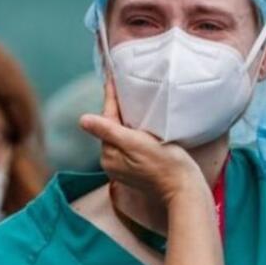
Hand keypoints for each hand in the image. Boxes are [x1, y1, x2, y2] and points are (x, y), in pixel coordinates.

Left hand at [79, 78, 207, 203]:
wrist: (183, 187)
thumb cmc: (164, 164)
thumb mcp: (135, 144)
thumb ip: (109, 131)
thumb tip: (82, 120)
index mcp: (109, 153)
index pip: (107, 118)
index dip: (110, 97)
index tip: (110, 77)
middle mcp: (112, 160)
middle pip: (112, 127)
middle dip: (116, 108)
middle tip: (122, 85)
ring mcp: (124, 166)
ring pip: (121, 135)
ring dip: (125, 119)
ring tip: (131, 100)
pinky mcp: (137, 168)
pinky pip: (130, 144)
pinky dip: (133, 132)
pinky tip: (142, 124)